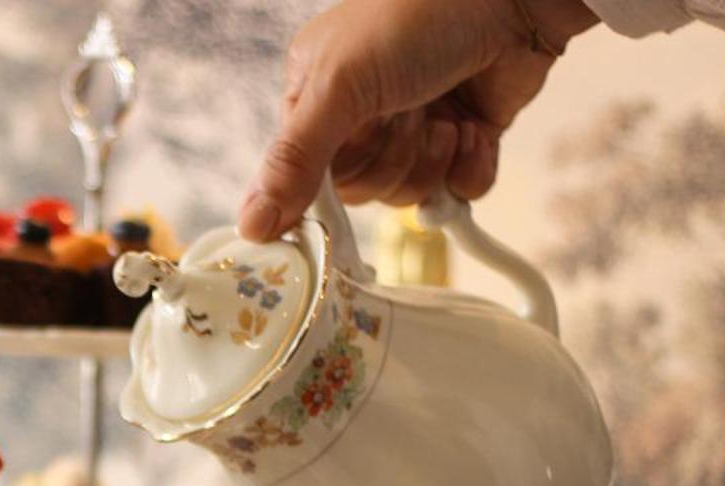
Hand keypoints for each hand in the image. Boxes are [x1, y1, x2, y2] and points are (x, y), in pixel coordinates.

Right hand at [238, 0, 597, 239]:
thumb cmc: (418, 17)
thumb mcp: (340, 86)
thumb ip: (295, 161)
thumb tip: (250, 226)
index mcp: (317, 97)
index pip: (305, 176)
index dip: (322, 192)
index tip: (331, 209)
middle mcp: (361, 116)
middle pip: (360, 190)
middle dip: (391, 160)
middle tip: (408, 115)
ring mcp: (414, 129)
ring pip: (408, 195)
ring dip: (431, 161)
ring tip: (444, 116)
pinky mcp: (463, 139)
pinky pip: (457, 193)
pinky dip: (470, 168)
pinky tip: (473, 130)